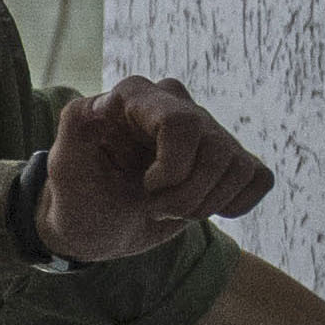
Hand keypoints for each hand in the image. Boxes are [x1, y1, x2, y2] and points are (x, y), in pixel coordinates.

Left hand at [30, 77, 270, 268]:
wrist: (96, 228)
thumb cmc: (78, 196)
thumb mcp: (65, 167)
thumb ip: (74, 127)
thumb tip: (97, 104)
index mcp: (135, 96)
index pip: (182, 124)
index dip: (173, 169)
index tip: (148, 187)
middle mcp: (176, 103)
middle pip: (215, 149)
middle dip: (188, 194)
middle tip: (155, 206)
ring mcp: (207, 129)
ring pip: (239, 166)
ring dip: (204, 204)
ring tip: (169, 208)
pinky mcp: (228, 157)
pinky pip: (259, 177)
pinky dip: (234, 204)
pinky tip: (201, 207)